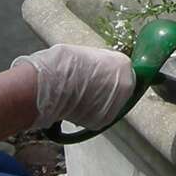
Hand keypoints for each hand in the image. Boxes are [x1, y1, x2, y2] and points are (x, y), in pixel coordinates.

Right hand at [13, 45, 134, 132]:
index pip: (124, 69)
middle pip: (121, 88)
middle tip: (90, 85)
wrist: (51, 85)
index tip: (101, 73)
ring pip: (111, 103)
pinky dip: (91, 112)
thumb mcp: (87, 54)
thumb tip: (98, 68)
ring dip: (100, 101)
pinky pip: (100, 115)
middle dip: (108, 88)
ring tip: (80, 96)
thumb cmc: (63, 64)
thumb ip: (100, 63)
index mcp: (123, 64)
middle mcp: (124, 86)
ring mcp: (115, 105)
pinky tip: (77, 105)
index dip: (110, 71)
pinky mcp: (103, 120)